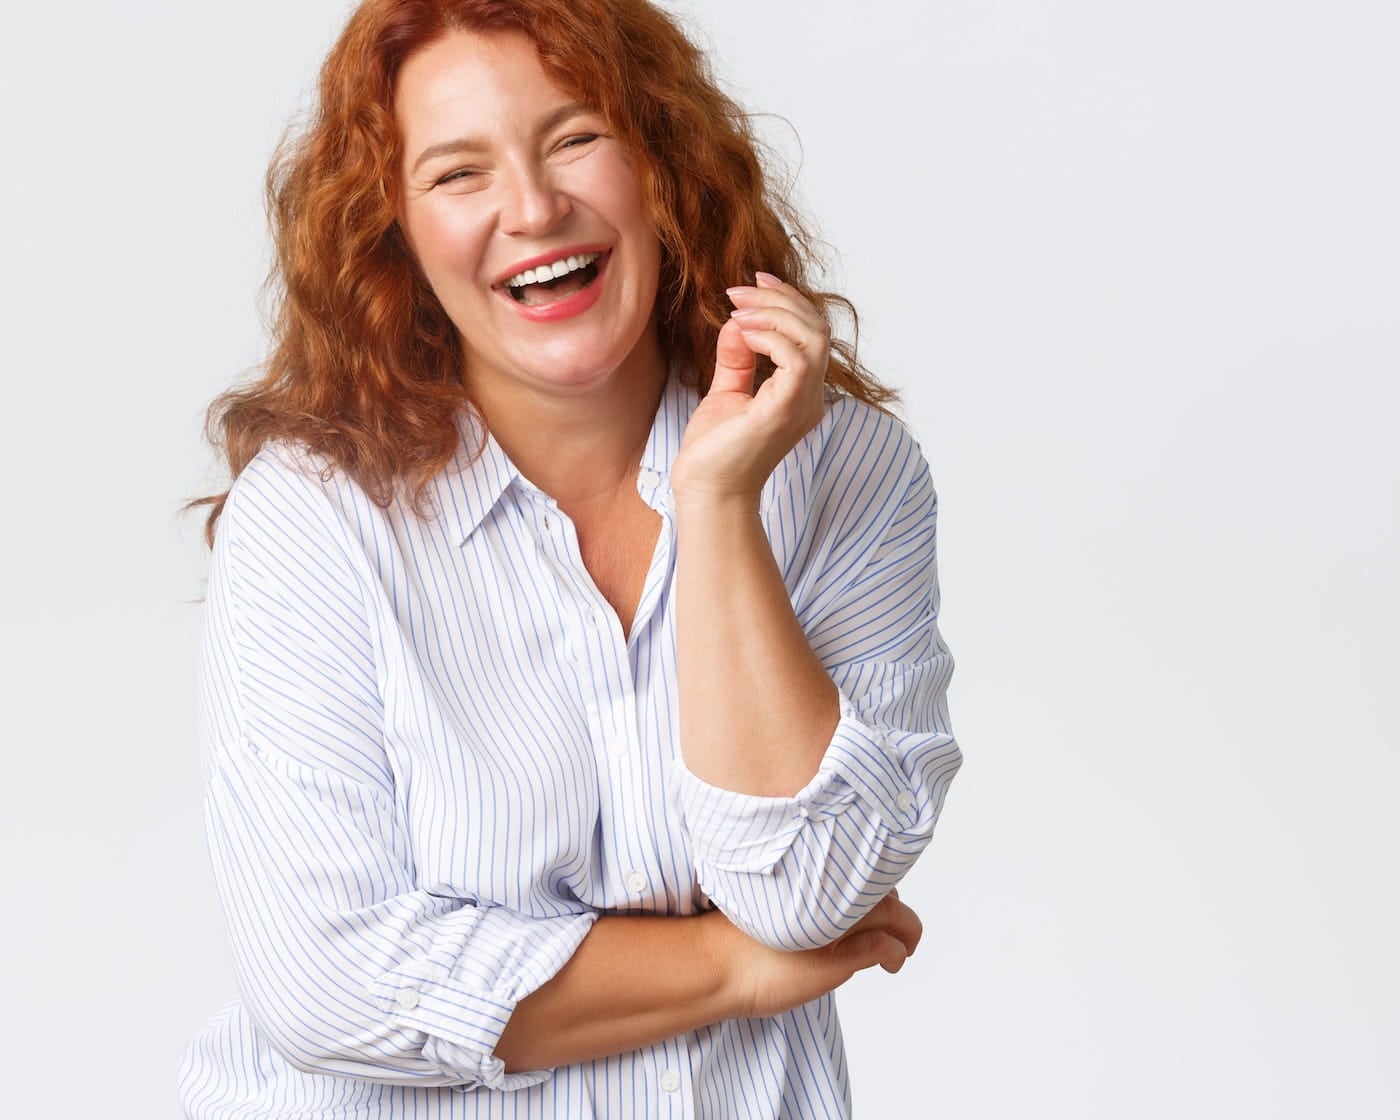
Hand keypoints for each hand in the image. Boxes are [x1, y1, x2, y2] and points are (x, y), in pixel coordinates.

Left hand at [670, 272, 830, 503]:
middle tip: (738, 293)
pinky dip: (770, 337)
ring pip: (813, 338)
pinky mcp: (785, 411)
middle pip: (817, 328)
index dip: (788, 301)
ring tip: (739, 312)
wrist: (706, 491)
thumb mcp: (727, 390)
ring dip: (774, 313)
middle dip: (779, 299)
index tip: (753, 286)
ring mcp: (801, 405)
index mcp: (800, 393)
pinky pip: (796, 359)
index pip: (811, 333)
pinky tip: (743, 335)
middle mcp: (810, 397)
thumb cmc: (715, 450)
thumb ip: (738, 357)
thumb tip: (740, 321)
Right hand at [711, 892, 923, 1019]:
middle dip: (892, 903)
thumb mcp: (769, 899)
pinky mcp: (843, 957)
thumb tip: (823, 892)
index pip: (861, 864)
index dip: (873, 878)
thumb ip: (801, 890)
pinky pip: (887, 947)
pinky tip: (893, 962)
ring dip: (906, 930)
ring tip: (905, 944)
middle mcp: (831, 891)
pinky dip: (897, 952)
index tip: (874, 891)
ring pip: (895, 914)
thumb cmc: (732, 936)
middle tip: (895, 922)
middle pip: (882, 887)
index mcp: (811, 872)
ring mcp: (840, 922)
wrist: (716, 964)